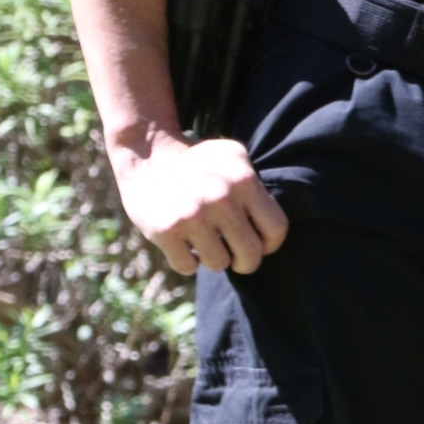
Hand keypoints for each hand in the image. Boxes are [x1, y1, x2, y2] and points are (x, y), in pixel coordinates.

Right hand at [113, 132, 289, 276]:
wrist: (146, 156)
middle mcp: (221, 198)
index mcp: (244, 180)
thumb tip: (272, 229)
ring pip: (219, 264)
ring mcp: (192, 216)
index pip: (276, 229)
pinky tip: (182, 244)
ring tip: (204, 242)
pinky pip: (187, 267)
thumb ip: (256, 188)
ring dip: (212, 258)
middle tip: (235, 257)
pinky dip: (186, 261)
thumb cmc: (198, 162)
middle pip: (251, 255)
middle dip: (245, 262)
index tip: (259, 244)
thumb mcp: (233, 158)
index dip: (270, 243)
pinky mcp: (165, 231)